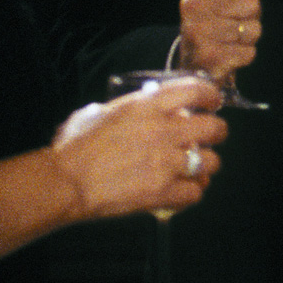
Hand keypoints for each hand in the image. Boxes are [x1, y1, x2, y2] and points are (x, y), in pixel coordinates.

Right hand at [50, 76, 227, 220]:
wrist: (65, 182)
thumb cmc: (74, 147)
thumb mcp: (100, 112)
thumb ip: (129, 108)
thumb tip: (142, 106)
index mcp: (147, 106)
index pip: (196, 90)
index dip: (210, 95)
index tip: (212, 102)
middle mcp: (163, 131)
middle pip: (214, 128)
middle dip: (216, 133)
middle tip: (210, 137)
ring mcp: (165, 163)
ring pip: (210, 162)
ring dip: (205, 165)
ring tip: (196, 168)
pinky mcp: (162, 192)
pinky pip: (195, 193)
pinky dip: (191, 192)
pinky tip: (182, 191)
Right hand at [178, 0, 266, 81]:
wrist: (193, 60)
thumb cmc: (210, 15)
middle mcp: (191, 5)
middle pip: (251, 2)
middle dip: (251, 13)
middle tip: (232, 18)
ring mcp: (198, 33)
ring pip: (253, 29)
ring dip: (249, 35)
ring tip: (229, 36)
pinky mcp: (209, 59)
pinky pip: (250, 52)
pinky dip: (245, 54)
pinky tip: (228, 52)